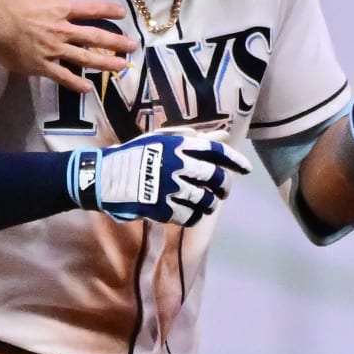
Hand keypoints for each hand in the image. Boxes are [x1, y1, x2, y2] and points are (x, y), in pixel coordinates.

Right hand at [0, 0, 135, 88]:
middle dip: (116, 41)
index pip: (89, 9)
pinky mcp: (40, 65)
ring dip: (105, 63)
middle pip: (95, 36)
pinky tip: (88, 89)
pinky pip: (61, 77)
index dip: (107, 10)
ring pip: (85, 58)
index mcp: (59, 7)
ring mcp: (52, 49)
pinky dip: (75, 84)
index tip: (122, 13)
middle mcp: (61, 29)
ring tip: (122, 67)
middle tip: (133, 46)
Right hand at [71, 130, 250, 225]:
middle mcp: (178, 164)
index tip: (247, 169)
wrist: (105, 177)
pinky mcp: (163, 208)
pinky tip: (190, 213)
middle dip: (224, 186)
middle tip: (223, 191)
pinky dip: (194, 216)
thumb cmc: (135, 155)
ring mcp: (171, 187)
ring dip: (209, 203)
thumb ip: (193, 138)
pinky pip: (191, 216)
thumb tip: (222, 136)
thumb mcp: (162, 139)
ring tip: (205, 203)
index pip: (216, 152)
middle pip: (216, 177)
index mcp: (178, 145)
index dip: (235, 161)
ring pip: (206, 200)